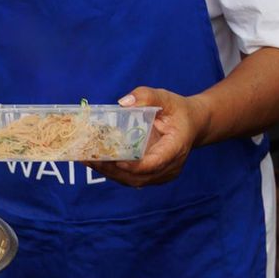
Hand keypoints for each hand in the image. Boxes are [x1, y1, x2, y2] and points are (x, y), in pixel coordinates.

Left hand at [94, 87, 211, 187]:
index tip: (117, 160)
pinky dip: (112, 172)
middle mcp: (170, 166)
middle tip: (89, 158)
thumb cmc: (177, 111)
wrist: (192, 124)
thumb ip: (147, 96)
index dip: (136, 165)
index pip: (156, 162)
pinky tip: (95, 161)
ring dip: (108, 172)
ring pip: (132, 181)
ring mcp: (161, 174)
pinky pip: (130, 179)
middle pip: (139, 176)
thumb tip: (124, 102)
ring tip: (86, 159)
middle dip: (112, 169)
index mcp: (176, 147)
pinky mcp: (152, 176)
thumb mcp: (166, 98)